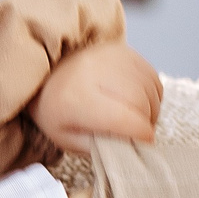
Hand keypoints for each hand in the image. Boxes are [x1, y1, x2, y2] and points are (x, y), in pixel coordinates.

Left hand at [28, 40, 162, 153]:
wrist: (46, 71)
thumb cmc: (55, 107)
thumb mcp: (65, 137)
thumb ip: (97, 147)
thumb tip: (129, 148)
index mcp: (77, 99)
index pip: (123, 118)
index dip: (140, 135)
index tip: (142, 142)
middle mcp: (95, 72)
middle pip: (141, 103)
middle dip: (146, 124)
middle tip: (136, 132)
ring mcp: (111, 57)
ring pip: (150, 89)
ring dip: (150, 108)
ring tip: (135, 116)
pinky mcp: (123, 50)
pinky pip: (152, 76)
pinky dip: (151, 93)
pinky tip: (137, 100)